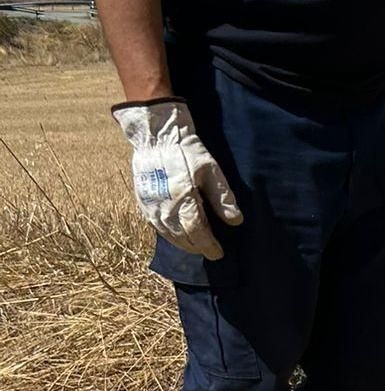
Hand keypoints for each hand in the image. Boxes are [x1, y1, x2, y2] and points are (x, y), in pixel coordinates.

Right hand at [113, 99, 242, 259]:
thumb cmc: (187, 152)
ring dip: (183, 244)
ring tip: (196, 247)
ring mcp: (150, 204)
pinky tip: (177, 235)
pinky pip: (155, 225)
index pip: (197, 231)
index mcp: (183, 198)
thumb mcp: (212, 170)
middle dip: (197, 247)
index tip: (218, 253)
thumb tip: (235, 220)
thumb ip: (222, 197)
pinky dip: (168, 234)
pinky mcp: (142, 201)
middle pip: (182, 236)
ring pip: (167, 234)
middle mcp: (164, 206)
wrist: (156, 137)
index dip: (208, 245)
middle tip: (210, 251)